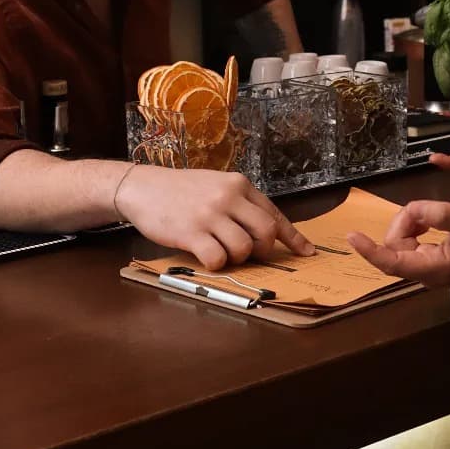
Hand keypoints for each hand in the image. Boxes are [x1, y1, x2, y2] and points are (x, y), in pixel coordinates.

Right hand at [116, 167, 313, 270]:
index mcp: (239, 184)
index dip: (293, 237)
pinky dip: (215, 264)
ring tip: (219, 250)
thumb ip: (240, 204)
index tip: (306, 252)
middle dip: (262, 250)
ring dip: (235, 258)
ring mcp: (210, 214)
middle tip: (249, 254)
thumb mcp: (216, 185)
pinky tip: (204, 255)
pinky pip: (217, 259)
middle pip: (266, 232)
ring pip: (244, 248)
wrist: (142, 187)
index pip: (274, 213)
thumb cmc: (181, 190)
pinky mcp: (192, 232)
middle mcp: (228, 196)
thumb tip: (268, 231)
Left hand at [347, 199, 449, 286]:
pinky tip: (431, 221)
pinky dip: (415, 225)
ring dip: (410, 223)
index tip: (351, 236)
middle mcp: (427, 273)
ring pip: (400, 242)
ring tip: (437, 215)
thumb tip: (416, 211)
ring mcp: (428, 267)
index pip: (392, 263)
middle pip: (394, 247)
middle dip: (404, 224)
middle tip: (428, 209)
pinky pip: (409, 241)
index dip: (370, 250)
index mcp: (435, 268)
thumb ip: (443, 215)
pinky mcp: (430, 259)